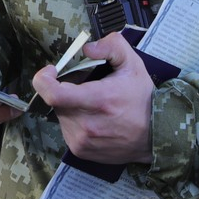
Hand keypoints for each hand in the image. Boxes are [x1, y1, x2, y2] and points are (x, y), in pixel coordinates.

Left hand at [29, 31, 153, 164]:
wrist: (155, 136)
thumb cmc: (142, 99)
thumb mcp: (133, 64)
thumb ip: (111, 46)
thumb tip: (87, 48)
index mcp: (98, 100)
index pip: (53, 94)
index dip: (44, 79)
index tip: (52, 70)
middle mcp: (86, 124)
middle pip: (57, 101)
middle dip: (66, 90)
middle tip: (85, 87)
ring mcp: (82, 141)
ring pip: (61, 115)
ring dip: (70, 106)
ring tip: (93, 105)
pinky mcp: (80, 151)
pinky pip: (66, 129)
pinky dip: (74, 120)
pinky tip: (94, 119)